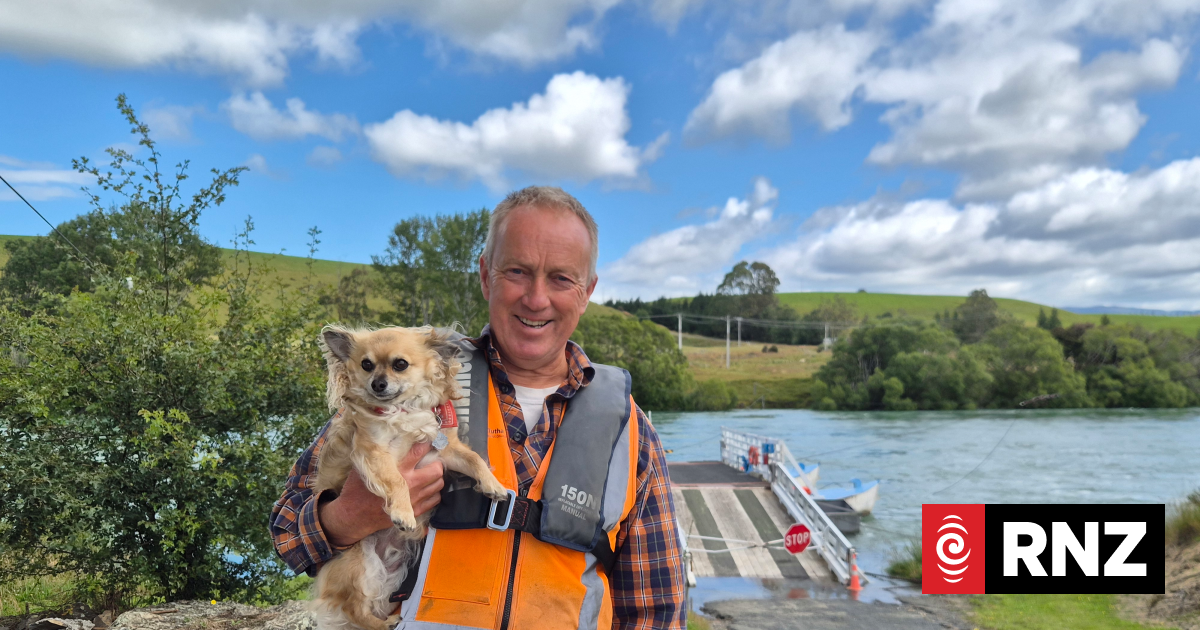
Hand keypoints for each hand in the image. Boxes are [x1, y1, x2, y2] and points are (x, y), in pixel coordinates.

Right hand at [318, 442, 444, 547]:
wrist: (354, 516)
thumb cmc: (357, 489)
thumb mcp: (366, 467)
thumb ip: (380, 455)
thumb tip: (387, 439)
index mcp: (397, 469)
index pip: (420, 451)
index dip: (427, 444)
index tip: (427, 442)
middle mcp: (409, 483)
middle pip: (436, 469)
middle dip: (436, 462)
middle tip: (431, 461)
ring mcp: (414, 499)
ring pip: (438, 484)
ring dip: (436, 478)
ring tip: (429, 474)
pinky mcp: (415, 512)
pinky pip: (435, 499)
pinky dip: (433, 493)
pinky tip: (426, 489)